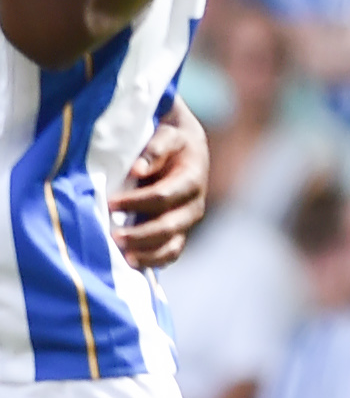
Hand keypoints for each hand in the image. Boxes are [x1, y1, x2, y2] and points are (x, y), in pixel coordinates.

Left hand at [113, 100, 209, 267]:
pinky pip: (171, 253)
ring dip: (148, 253)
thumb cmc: (171, 139)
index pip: (164, 196)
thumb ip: (155, 148)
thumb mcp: (167, 134)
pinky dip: (154, 261)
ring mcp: (186, 221)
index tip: (110, 203)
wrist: (187, 148)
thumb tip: (138, 168)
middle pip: (169, 226)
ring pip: (172, 245)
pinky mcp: (178, 232)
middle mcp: (193, 204)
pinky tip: (133, 263)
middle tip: (113, 237)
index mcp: (192, 179)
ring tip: (124, 258)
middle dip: (141, 234)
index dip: (137, 202)